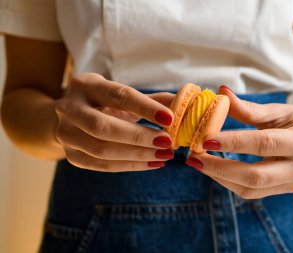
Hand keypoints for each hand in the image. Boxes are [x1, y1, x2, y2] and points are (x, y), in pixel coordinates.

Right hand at [55, 73, 174, 171]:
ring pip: (101, 149)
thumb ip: (152, 100)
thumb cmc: (106, 103)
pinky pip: (101, 165)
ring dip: (137, 155)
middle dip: (138, 137)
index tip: (170, 118)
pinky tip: (152, 163)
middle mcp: (69, 108)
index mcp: (86, 85)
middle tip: (167, 143)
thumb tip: (184, 105)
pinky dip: (130, 166)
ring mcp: (66, 133)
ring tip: (164, 156)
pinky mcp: (71, 155)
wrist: (72, 117)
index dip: (145, 108)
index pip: (118, 96)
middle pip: (103, 127)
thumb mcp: (124, 96)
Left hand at [186, 86, 292, 198]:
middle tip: (194, 158)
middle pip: (256, 176)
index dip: (233, 142)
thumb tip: (220, 93)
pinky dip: (228, 181)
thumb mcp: (277, 110)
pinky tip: (212, 169)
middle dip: (220, 168)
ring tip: (197, 163)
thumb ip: (248, 108)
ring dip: (219, 177)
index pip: (264, 144)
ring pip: (250, 189)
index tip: (206, 139)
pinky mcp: (281, 190)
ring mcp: (292, 183)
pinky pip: (250, 192)